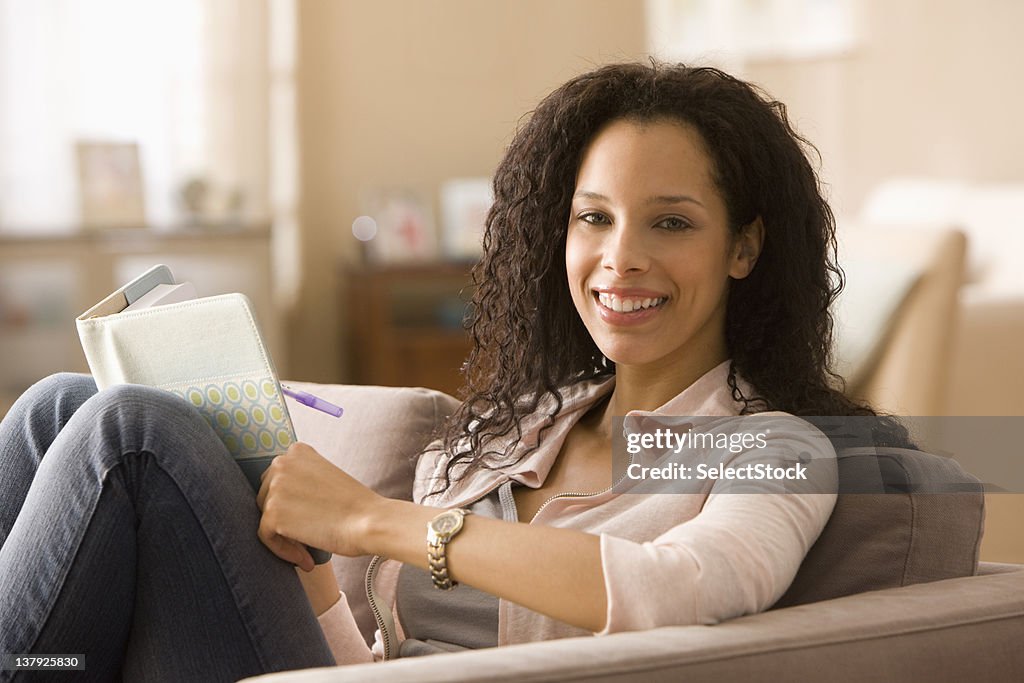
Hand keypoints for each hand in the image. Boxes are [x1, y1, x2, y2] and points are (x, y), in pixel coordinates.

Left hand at [256, 442, 381, 570]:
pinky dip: (284, 551)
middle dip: (283, 518)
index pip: (276, 479)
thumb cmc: (356, 507)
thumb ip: (301, 481)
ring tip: (308, 550)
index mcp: (297, 451)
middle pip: (265, 496)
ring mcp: (275, 486)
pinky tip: (306, 559)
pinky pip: (266, 537)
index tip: (306, 520)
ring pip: (265, 518)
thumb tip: (281, 501)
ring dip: (284, 537)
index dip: (288, 503)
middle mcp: (282, 463)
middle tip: (307, 536)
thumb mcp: (325, 478)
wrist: (370, 521)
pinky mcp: (272, 512)